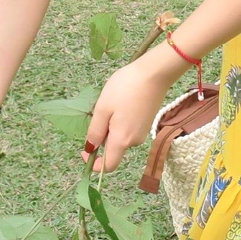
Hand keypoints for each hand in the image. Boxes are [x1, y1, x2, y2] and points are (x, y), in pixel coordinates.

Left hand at [83, 48, 179, 174]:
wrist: (154, 73)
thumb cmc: (125, 88)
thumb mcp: (103, 108)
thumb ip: (95, 131)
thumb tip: (90, 148)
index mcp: (122, 140)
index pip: (108, 166)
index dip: (95, 165)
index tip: (85, 152)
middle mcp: (134, 141)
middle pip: (114, 149)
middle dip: (102, 138)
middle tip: (100, 113)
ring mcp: (142, 132)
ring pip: (121, 138)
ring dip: (111, 127)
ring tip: (112, 104)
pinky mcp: (147, 123)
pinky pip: (128, 129)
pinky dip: (120, 122)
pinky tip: (122, 103)